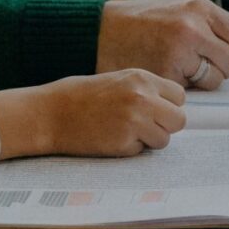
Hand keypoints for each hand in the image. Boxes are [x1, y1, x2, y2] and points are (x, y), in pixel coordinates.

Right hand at [0, 70, 187, 157]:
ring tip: (124, 132)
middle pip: (179, 119)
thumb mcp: (118, 80)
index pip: (179, 96)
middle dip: (165, 126)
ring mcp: (135, 121)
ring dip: (149, 140)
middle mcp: (143, 98)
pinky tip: (111, 138)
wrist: (50, 113)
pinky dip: (130, 149)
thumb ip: (145, 90)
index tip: (154, 110)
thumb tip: (171, 107)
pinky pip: (142, 151)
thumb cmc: (80, 96)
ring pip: (164, 139)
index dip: (168, 106)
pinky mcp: (124, 142)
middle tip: (144, 126)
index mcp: (142, 78)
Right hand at [97, 0, 228, 88]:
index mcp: (200, 8)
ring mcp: (179, 53)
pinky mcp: (165, 75)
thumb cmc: (139, 22)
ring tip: (174, 65)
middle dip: (224, 69)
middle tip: (200, 63)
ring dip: (202, 81)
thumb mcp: (176, 9)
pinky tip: (161, 74)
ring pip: (215, 82)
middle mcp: (193, 28)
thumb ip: (206, 24)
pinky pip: (191, 94)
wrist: (96, 31)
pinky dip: (181, 90)